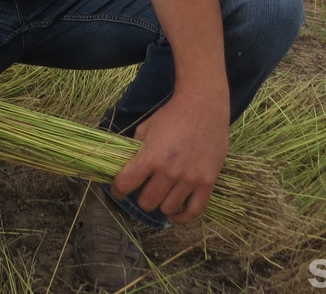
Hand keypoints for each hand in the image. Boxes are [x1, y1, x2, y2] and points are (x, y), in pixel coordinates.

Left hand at [110, 89, 228, 224]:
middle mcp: (169, 172)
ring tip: (159, 195)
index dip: (118, 190)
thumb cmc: (171, 116)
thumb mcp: (145, 128)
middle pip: (147, 202)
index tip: (118, 190)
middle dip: (139, 198)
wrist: (203, 107)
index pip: (126, 184)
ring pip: (168, 208)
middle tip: (141, 190)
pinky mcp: (207, 183)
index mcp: (150, 157)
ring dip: (160, 204)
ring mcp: (190, 179)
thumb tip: (125, 166)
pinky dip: (182, 218)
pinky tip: (174, 215)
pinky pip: (194, 212)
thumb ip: (135, 149)